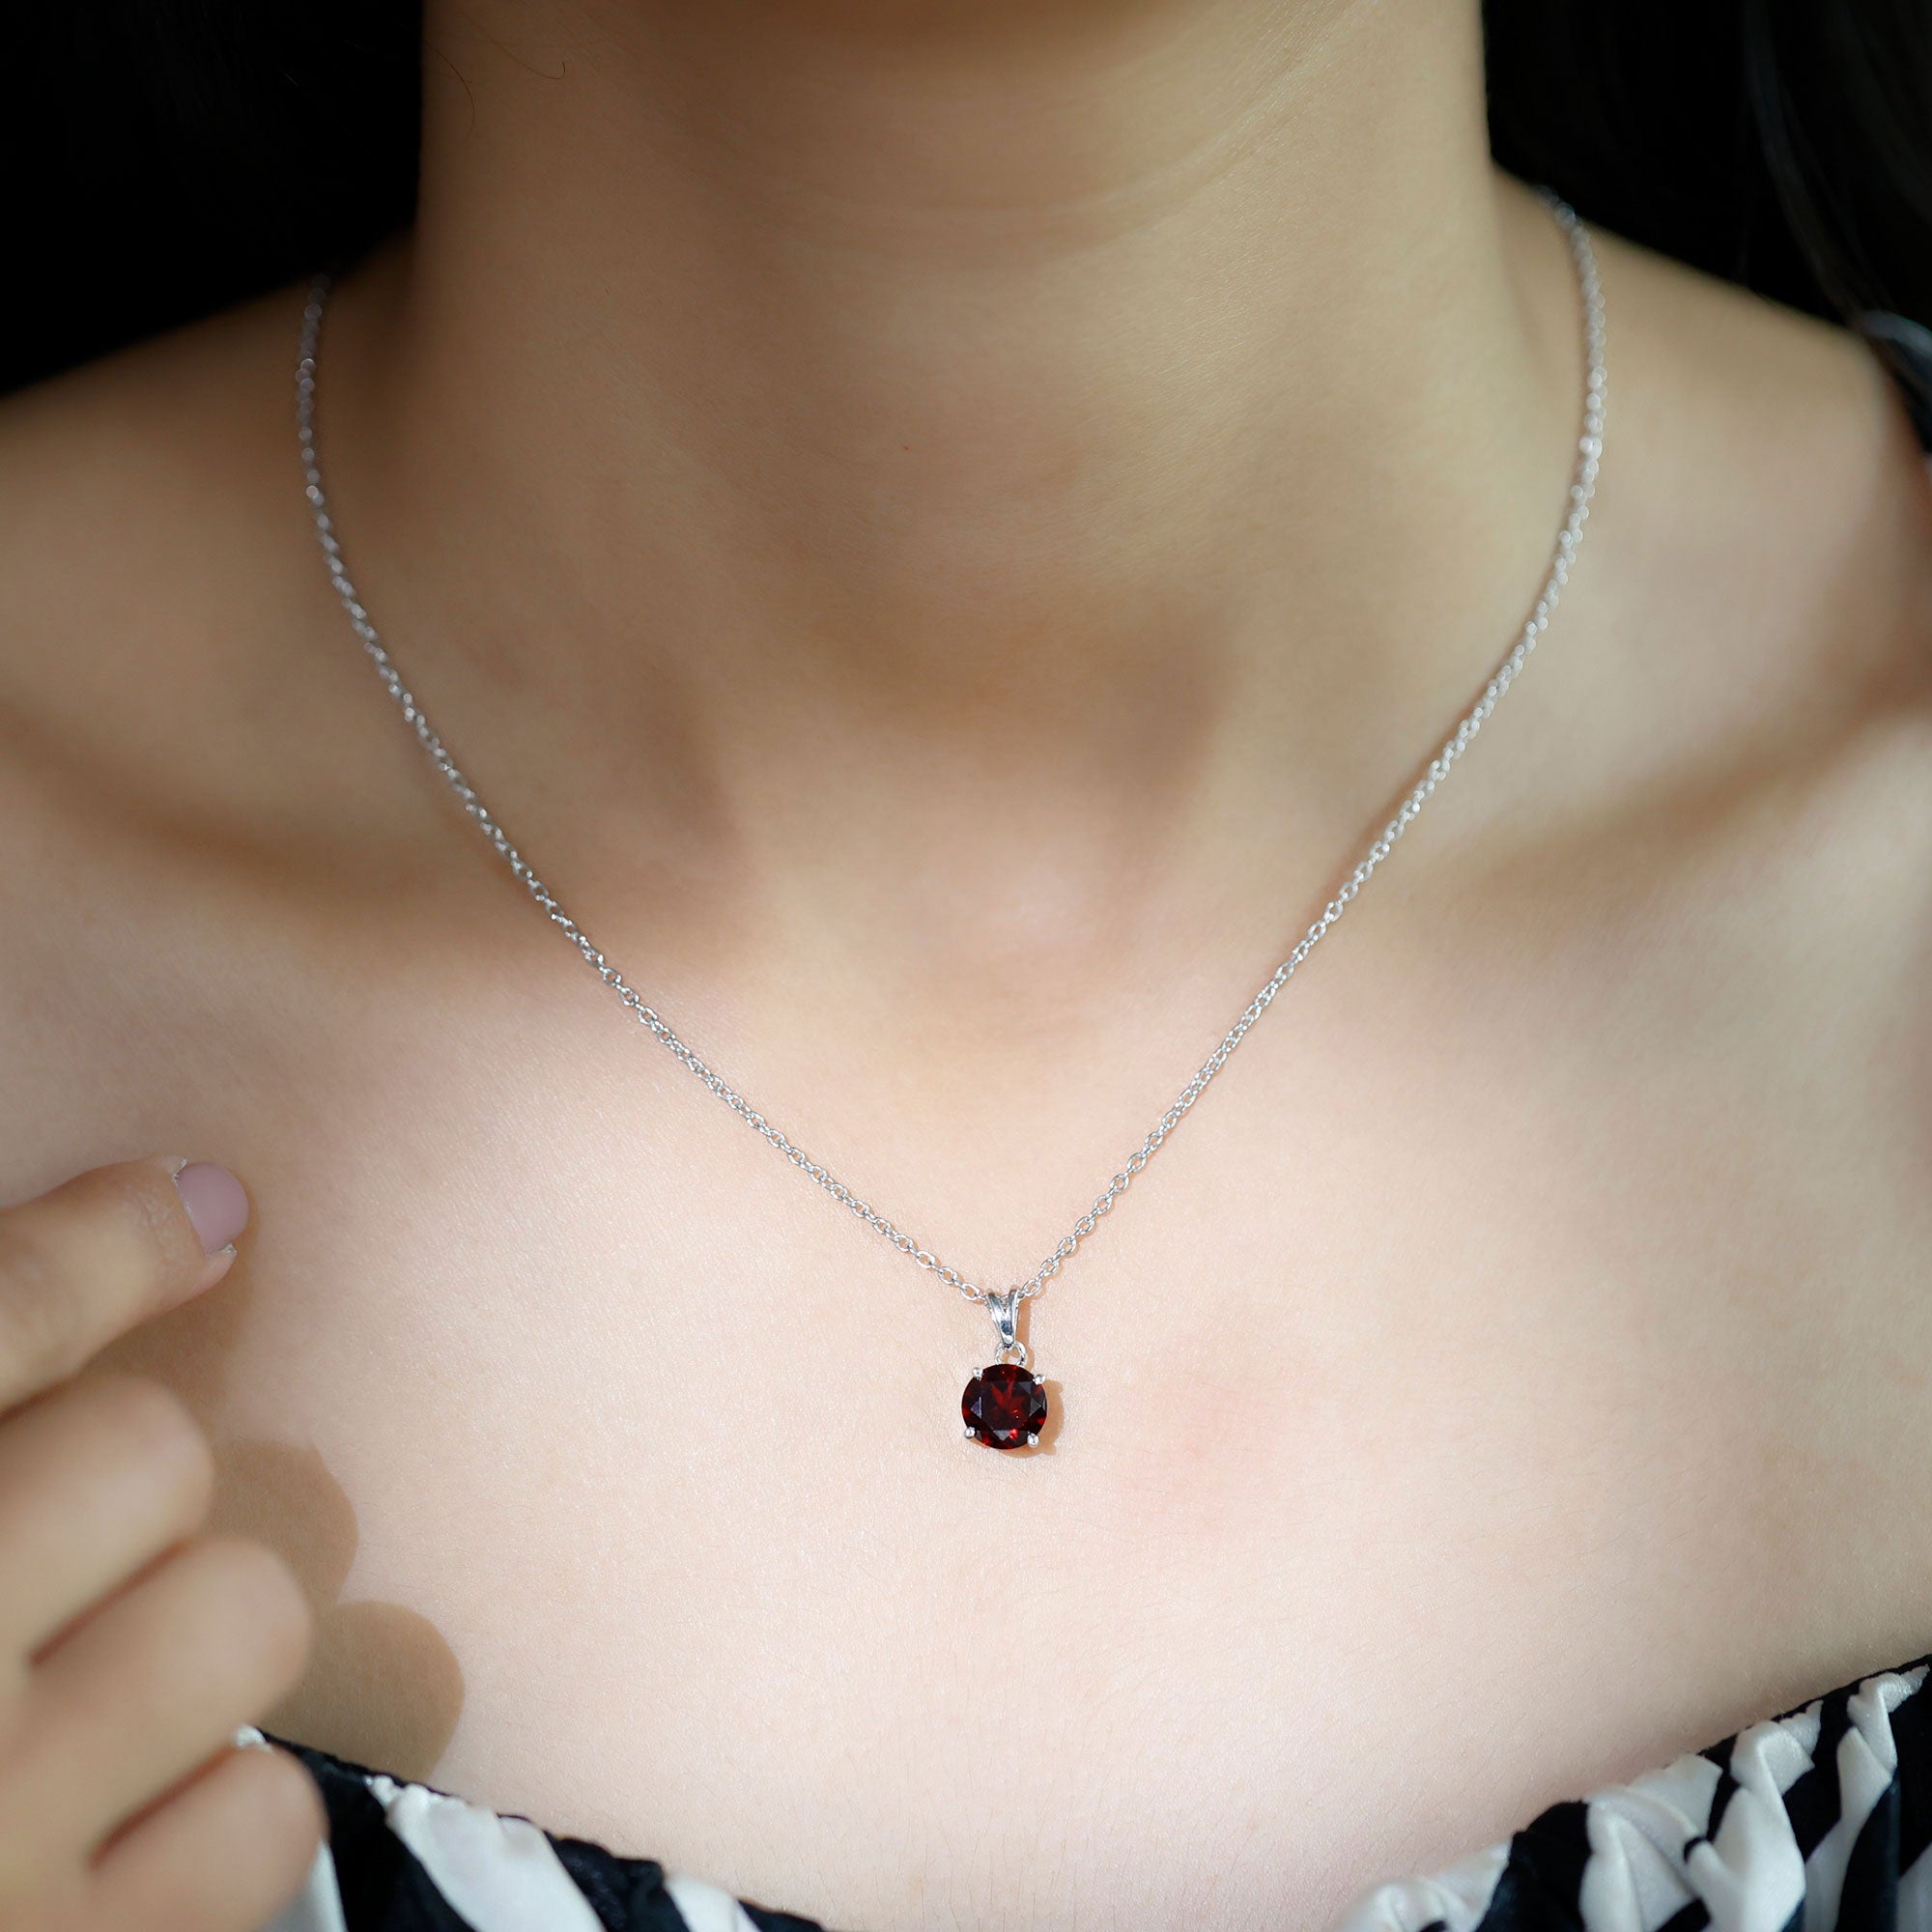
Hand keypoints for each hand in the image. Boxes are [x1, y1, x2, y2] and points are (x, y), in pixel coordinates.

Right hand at [0, 1159, 322, 1930]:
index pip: (2, 1311)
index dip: (109, 1240)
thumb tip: (157, 1227)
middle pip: (152, 1454)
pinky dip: (206, 1814)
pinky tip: (93, 1840)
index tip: (200, 1209)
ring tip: (54, 1704)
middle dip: (103, 1487)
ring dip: (176, 1639)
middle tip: (20, 1563)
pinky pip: (267, 1815)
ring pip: (243, 1614)